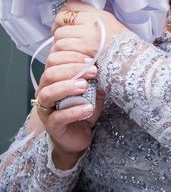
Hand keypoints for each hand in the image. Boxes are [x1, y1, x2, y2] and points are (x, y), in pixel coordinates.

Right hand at [34, 50, 104, 169]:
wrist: (80, 134)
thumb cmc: (84, 108)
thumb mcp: (93, 89)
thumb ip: (94, 77)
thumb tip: (105, 62)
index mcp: (53, 80)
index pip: (54, 61)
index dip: (72, 57)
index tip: (91, 59)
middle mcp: (45, 92)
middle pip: (49, 74)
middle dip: (72, 70)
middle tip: (93, 71)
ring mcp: (46, 109)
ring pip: (48, 93)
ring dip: (68, 87)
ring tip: (85, 87)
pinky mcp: (51, 125)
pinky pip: (58, 117)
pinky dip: (74, 111)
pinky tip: (88, 108)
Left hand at [51, 1, 127, 60]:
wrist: (134, 62)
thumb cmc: (125, 48)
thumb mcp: (112, 26)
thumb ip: (94, 22)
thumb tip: (76, 22)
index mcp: (99, 15)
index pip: (71, 6)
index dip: (63, 15)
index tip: (62, 23)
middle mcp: (93, 22)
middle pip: (61, 20)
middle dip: (57, 30)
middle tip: (61, 39)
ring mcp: (88, 36)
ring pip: (59, 36)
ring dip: (59, 45)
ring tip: (66, 51)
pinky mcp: (84, 50)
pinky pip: (63, 48)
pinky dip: (62, 54)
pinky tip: (69, 58)